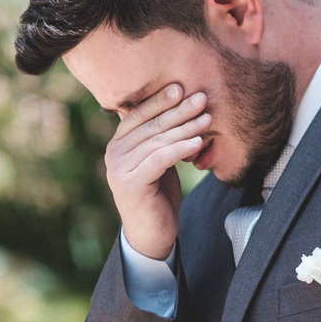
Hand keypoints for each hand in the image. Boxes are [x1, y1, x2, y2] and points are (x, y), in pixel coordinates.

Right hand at [105, 84, 209, 259]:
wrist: (151, 234)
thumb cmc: (158, 195)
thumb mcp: (158, 160)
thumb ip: (158, 138)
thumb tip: (179, 105)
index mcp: (118, 144)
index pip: (138, 114)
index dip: (160, 100)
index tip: (182, 87)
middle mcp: (113, 153)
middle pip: (150, 125)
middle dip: (178, 110)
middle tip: (201, 98)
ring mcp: (119, 169)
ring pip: (157, 141)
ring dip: (185, 128)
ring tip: (207, 118)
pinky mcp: (130, 183)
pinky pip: (160, 159)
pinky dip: (180, 148)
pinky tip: (198, 141)